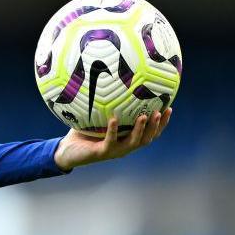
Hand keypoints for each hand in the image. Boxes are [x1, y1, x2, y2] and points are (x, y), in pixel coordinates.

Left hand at [54, 108, 171, 171]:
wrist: (65, 151)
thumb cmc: (82, 133)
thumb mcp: (96, 118)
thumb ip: (105, 105)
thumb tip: (109, 81)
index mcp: (127, 139)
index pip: (150, 132)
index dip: (161, 123)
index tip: (169, 108)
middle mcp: (124, 147)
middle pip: (147, 138)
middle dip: (156, 126)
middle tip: (161, 112)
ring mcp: (114, 151)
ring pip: (134, 142)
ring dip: (141, 129)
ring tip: (145, 116)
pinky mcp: (102, 152)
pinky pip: (110, 140)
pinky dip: (113, 130)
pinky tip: (114, 119)